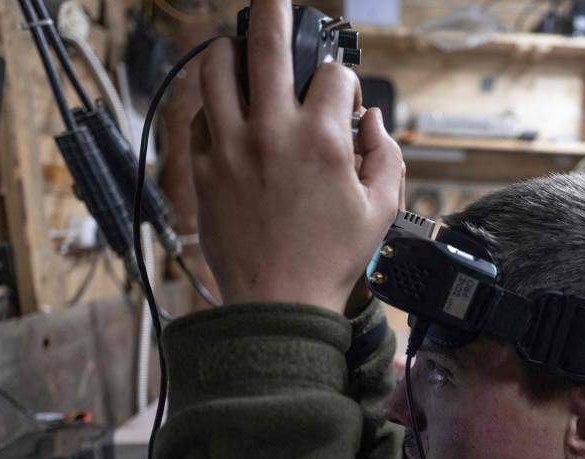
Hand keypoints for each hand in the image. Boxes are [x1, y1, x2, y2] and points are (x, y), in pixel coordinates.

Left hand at [190, 0, 401, 311]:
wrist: (277, 302)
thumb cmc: (331, 260)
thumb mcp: (381, 210)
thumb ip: (386, 155)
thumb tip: (371, 120)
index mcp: (323, 140)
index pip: (335, 76)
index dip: (346, 81)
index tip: (344, 99)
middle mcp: (273, 131)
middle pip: (268, 42)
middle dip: (273, 9)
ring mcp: (231, 146)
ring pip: (216, 67)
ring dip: (229, 49)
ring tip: (237, 47)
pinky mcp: (204, 167)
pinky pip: (198, 114)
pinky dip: (211, 104)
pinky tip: (225, 110)